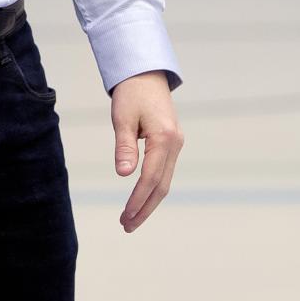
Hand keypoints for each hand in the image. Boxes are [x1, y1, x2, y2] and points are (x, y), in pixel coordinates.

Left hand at [109, 70, 182, 232]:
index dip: (138, 200)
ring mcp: (176, 144)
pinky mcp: (171, 143)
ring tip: (131, 218)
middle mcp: (175, 144)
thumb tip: (124, 175)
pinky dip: (153, 188)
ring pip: (164, 181)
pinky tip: (141, 199)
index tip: (125, 216)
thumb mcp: (123, 117)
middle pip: (161, 186)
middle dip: (145, 208)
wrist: (146, 74)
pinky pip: (164, 172)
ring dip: (149, 201)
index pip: (150, 178)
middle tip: (127, 226)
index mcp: (165, 138)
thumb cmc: (132, 93)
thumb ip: (124, 146)